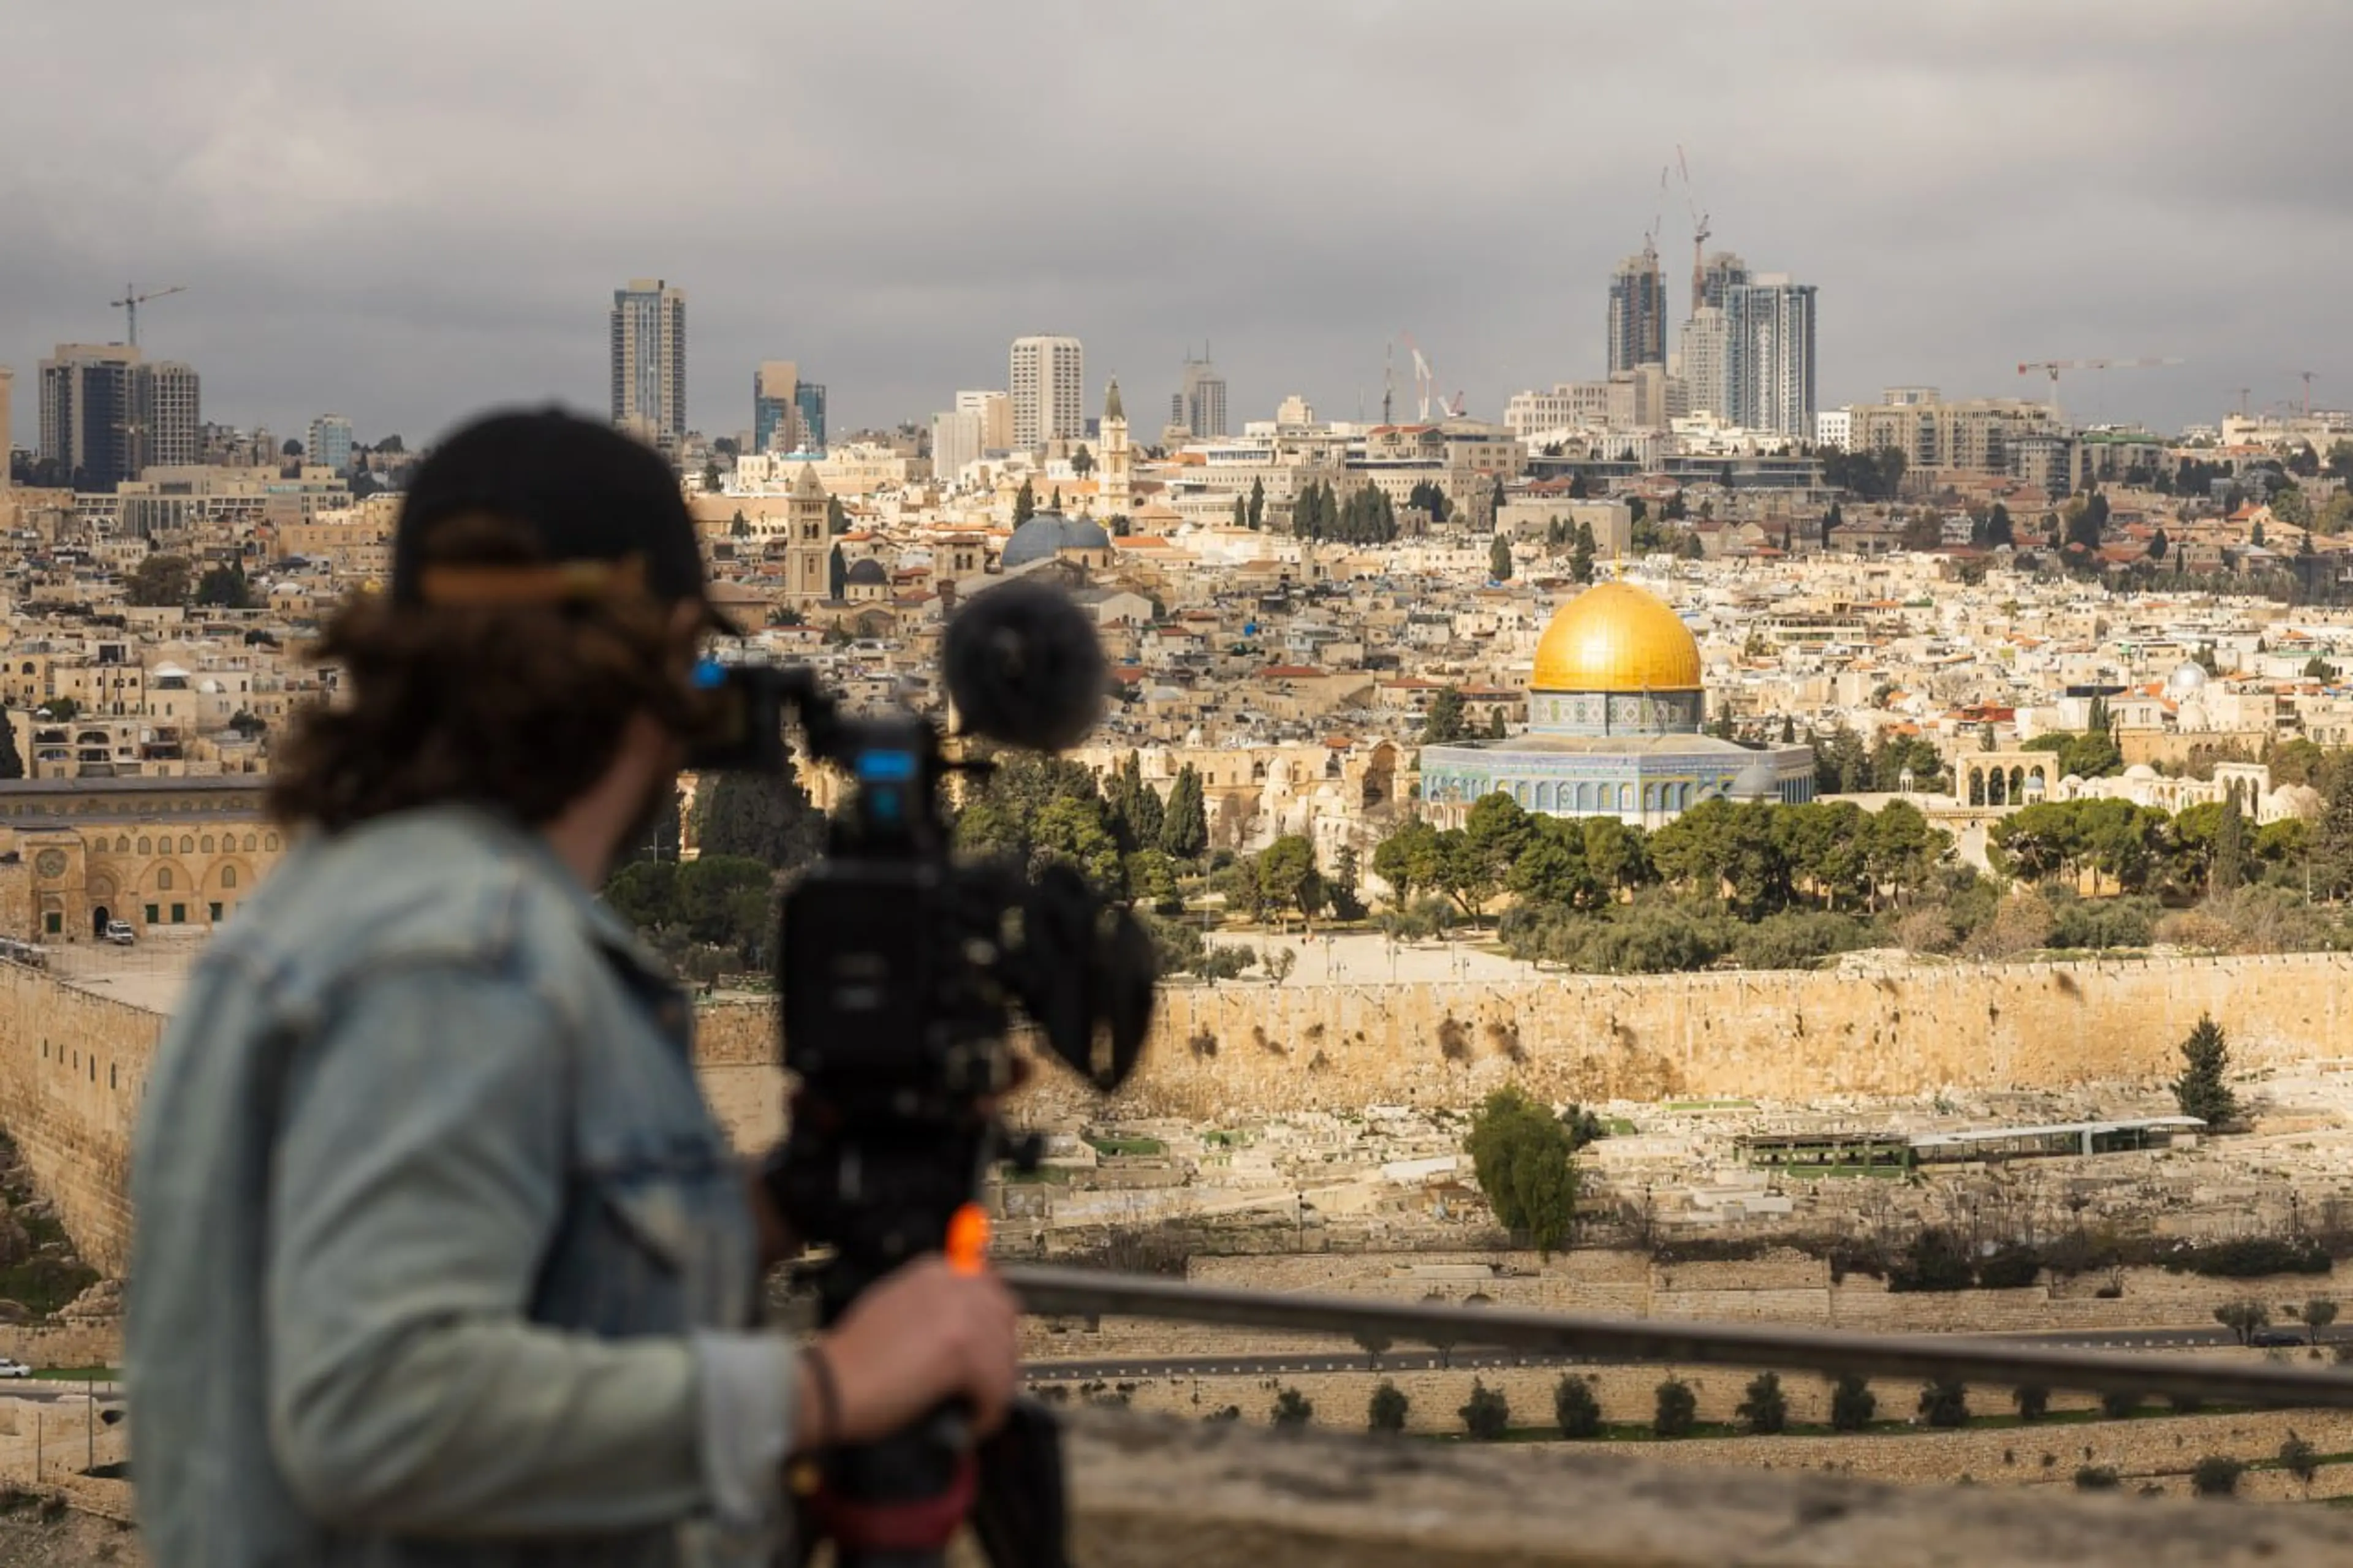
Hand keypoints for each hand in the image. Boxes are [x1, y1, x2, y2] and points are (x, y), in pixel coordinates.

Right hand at [802, 1255, 1019, 1448]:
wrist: (830, 1385)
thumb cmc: (852, 1357)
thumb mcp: (894, 1306)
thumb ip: (933, 1303)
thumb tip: (971, 1322)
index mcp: (936, 1269)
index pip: (993, 1290)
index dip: (992, 1327)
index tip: (987, 1351)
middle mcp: (954, 1283)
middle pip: (1006, 1322)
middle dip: (998, 1358)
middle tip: (981, 1387)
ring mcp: (961, 1315)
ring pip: (1006, 1360)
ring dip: (993, 1392)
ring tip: (971, 1411)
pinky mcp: (963, 1353)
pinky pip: (997, 1389)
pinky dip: (987, 1414)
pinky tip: (968, 1424)